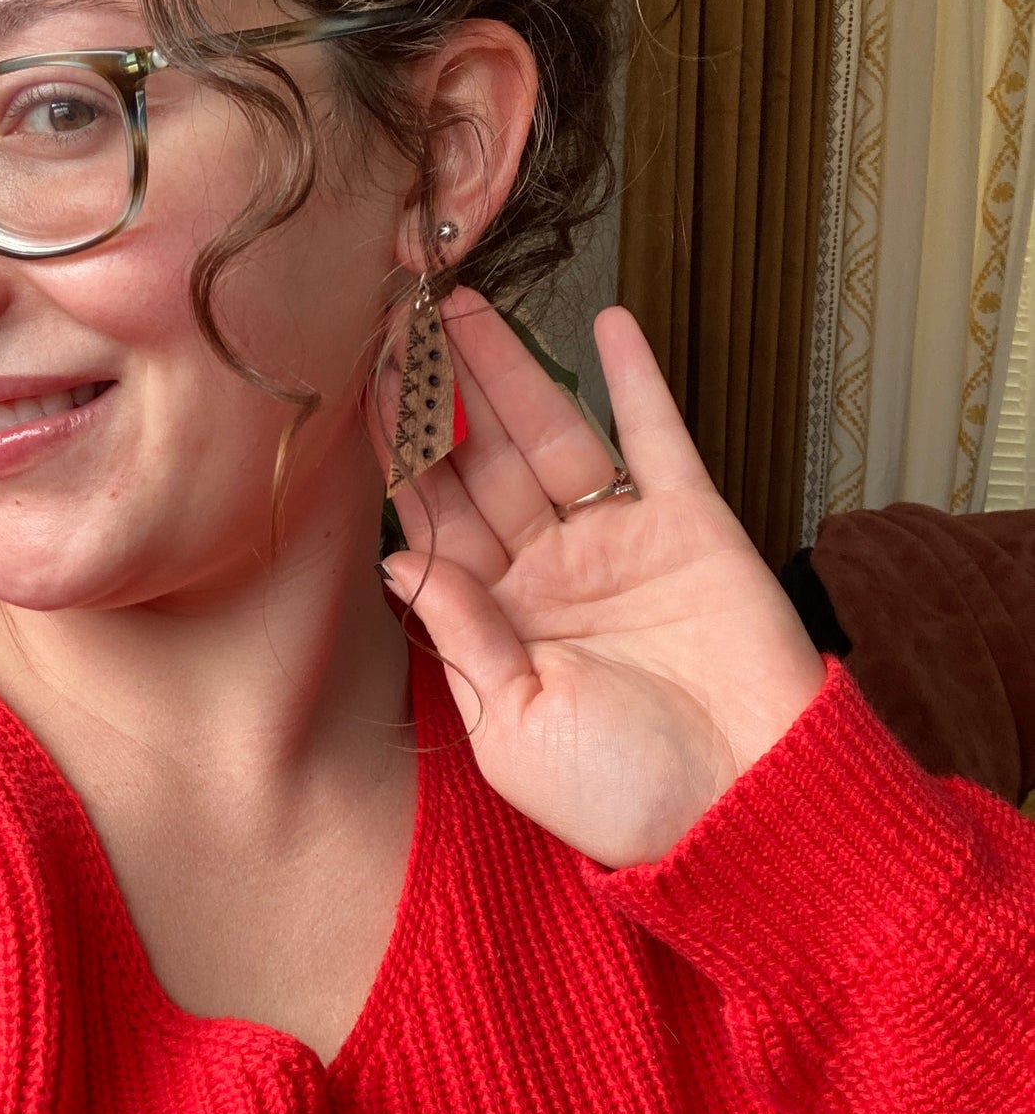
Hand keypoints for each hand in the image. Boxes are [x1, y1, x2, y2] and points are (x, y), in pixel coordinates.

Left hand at [376, 290, 827, 869]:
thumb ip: (464, 637)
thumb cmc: (623, 795)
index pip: (436, 518)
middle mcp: (550, 572)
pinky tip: (609, 325)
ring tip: (465, 305)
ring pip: (552, 436)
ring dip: (511, 370)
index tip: (368, 388)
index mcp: (498, 621)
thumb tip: (398, 560)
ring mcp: (619, 543)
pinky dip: (636, 382)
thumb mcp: (515, 729)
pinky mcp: (691, 527)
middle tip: (402, 320)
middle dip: (442, 394)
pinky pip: (659, 438)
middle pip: (482, 463)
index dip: (401, 452)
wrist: (746, 808)